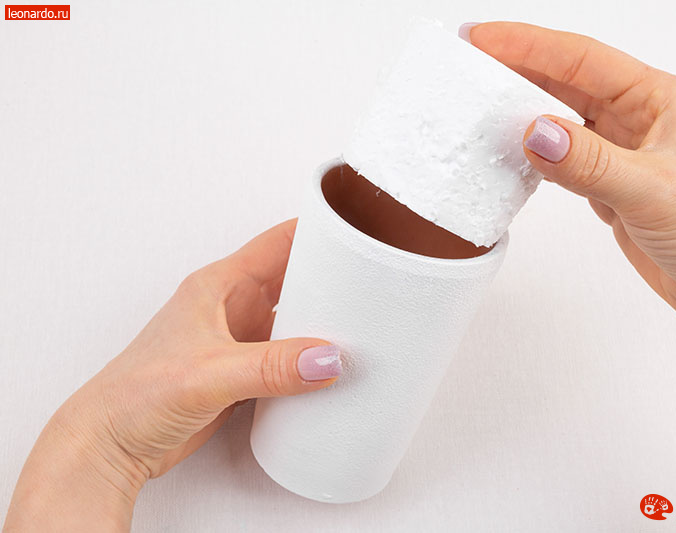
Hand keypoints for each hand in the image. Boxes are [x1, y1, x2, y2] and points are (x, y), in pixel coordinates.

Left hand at [5, 219, 341, 531]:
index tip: (357, 230)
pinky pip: (289, 354)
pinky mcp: (244, 371)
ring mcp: (239, 339)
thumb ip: (270, 365)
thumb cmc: (134, 395)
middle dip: (332, 277)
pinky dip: (312, 355)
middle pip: (295, 277)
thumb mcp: (209, 372)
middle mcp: (232, 306)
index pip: (279, 241)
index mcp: (220, 285)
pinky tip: (332, 365)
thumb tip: (327, 357)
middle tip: (374, 282)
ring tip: (364, 323)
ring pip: (295, 316)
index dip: (318, 230)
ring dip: (324, 319)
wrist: (111, 444)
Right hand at [464, 22, 675, 528]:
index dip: (528, 45)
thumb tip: (534, 133)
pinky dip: (536, 154)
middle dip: (518, 71)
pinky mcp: (611, 185)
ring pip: (563, 120)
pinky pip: (564, 158)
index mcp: (659, 99)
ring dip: (524, 113)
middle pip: (567, 82)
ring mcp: (624, 153)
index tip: (482, 39)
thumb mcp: (652, 190)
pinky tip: (512, 152)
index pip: (581, 59)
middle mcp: (640, 119)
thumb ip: (589, 162)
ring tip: (481, 105)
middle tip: (470, 64)